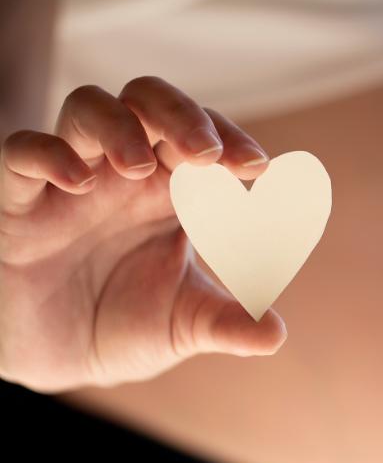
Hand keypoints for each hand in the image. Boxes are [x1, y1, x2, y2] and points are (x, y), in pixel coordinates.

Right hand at [0, 77, 286, 392]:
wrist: (59, 359)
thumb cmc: (127, 326)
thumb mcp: (184, 326)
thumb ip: (230, 324)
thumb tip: (276, 335)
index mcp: (171, 191)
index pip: (203, 138)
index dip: (231, 140)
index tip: (259, 167)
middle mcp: (123, 174)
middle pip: (149, 103)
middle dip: (182, 115)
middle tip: (208, 152)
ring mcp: (69, 181)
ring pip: (88, 108)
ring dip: (119, 125)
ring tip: (138, 166)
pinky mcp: (18, 203)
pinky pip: (22, 152)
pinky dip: (48, 154)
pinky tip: (78, 181)